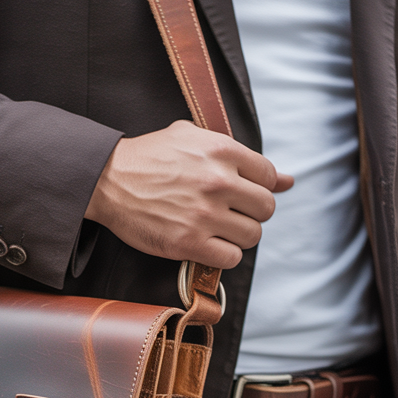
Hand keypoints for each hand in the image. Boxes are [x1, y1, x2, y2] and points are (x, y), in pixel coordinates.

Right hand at [84, 120, 293, 268]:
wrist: (108, 180)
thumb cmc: (150, 157)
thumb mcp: (194, 139)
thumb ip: (241, 157)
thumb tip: (289, 179)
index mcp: (223, 151)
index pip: (269, 177)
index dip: (258, 188)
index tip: (240, 194)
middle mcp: (218, 182)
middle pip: (266, 208)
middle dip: (251, 213)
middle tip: (229, 213)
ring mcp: (204, 214)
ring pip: (252, 235)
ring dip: (239, 236)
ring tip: (217, 229)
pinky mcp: (189, 243)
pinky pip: (231, 258)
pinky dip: (224, 255)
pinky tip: (208, 244)